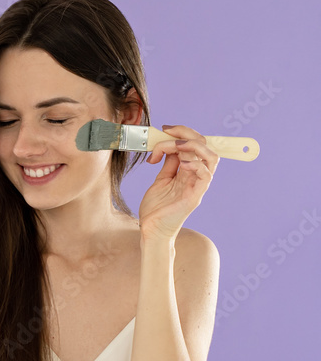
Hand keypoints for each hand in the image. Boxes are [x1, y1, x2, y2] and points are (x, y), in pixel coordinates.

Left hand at [139, 124, 218, 241]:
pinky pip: (206, 175)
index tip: (165, 129)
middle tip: (166, 132)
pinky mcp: (195, 196)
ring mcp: (197, 186)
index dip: (183, 133)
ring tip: (174, 147)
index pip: (195, 144)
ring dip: (193, 145)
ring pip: (211, 157)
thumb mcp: (160, 181)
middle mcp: (196, 176)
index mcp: (188, 171)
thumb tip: (169, 147)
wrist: (150, 230)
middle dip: (186, 133)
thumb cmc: (155, 209)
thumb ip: (168, 165)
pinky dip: (196, 164)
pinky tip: (181, 164)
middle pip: (204, 146)